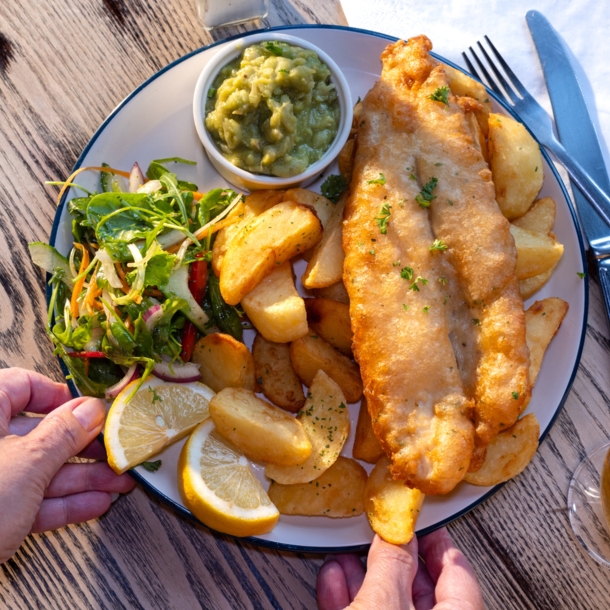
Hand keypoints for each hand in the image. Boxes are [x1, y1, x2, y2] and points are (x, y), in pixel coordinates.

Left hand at [0, 368, 134, 563]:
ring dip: (83, 478)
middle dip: (85, 447)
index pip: (22, 386)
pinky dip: (64, 503)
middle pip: (40, 434)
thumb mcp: (26, 464)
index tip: (92, 411)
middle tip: (116, 450)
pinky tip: (95, 504)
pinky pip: (33, 500)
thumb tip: (91, 411)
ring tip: (119, 483)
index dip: (61, 396)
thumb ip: (63, 434)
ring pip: (41, 470)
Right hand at [317, 527, 483, 609]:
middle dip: (391, 558)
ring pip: (389, 606)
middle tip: (378, 533)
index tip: (421, 520)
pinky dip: (349, 602)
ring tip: (344, 553)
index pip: (459, 574)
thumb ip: (391, 564)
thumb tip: (395, 535)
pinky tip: (332, 581)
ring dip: (363, 577)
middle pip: (421, 590)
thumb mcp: (382, 603)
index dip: (438, 540)